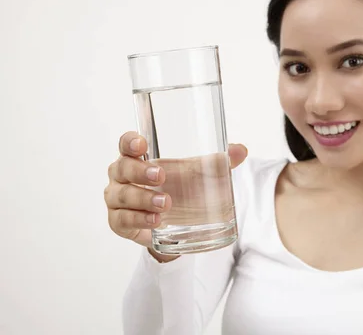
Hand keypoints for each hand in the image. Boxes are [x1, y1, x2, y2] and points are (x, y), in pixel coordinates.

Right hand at [104, 131, 247, 253]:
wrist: (174, 224)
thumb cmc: (180, 188)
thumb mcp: (198, 174)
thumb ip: (218, 162)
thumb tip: (241, 150)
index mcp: (138, 157)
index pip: (126, 144)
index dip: (129, 142)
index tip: (142, 144)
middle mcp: (122, 176)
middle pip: (121, 168)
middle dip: (140, 172)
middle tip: (161, 176)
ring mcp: (117, 200)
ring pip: (121, 196)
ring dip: (142, 199)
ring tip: (165, 204)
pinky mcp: (119, 223)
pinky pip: (122, 220)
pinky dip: (138, 220)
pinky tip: (155, 221)